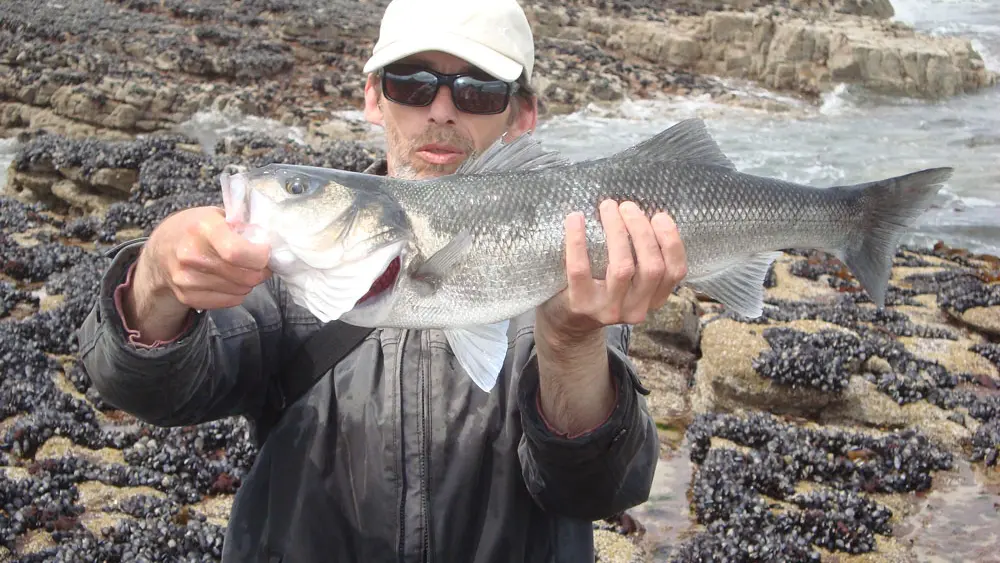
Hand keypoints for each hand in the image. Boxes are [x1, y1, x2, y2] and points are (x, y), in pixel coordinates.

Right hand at [136, 206, 271, 310]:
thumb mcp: (217, 215)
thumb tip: (274, 242)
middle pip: (246, 276)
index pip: (236, 252)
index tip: (266, 251)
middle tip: (259, 262)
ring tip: (241, 268)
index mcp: (202, 228)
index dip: (260, 256)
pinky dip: (237, 292)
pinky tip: (230, 279)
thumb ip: (243, 225)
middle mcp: (191, 255)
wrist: (160, 250)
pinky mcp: (188, 297)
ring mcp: (187, 279)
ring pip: (242, 290)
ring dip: (249, 281)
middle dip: (261, 270)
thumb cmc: (196, 228)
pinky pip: (230, 301)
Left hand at [538, 199, 687, 337]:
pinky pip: (580, 269)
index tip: (659, 216)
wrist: (569, 322)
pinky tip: (575, 218)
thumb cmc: (603, 288)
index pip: (675, 272)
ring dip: (617, 231)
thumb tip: (645, 213)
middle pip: (652, 267)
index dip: (671, 241)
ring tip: (609, 207)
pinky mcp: (581, 304)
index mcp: (654, 300)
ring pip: (623, 268)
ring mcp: (609, 310)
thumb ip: (643, 259)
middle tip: (627, 206)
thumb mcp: (632, 282)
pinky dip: (578, 240)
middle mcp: (636, 309)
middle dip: (642, 231)